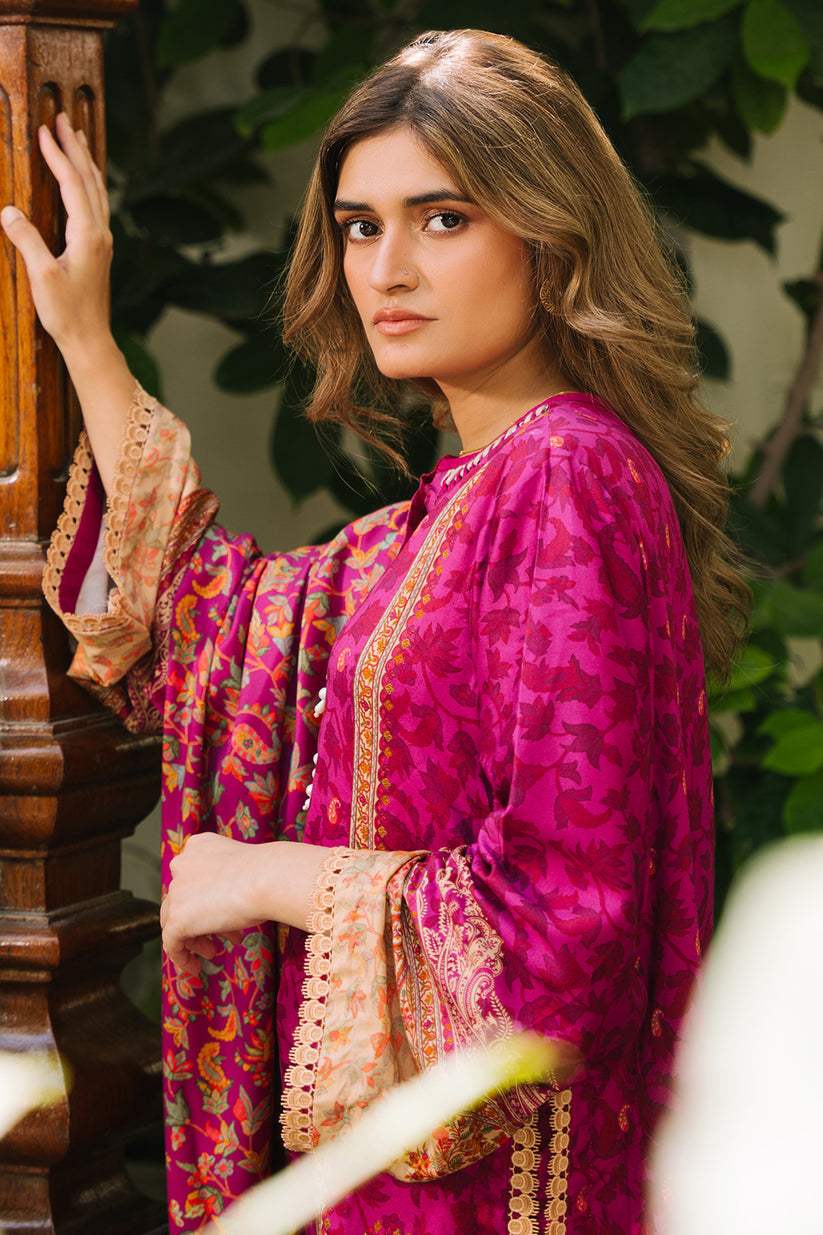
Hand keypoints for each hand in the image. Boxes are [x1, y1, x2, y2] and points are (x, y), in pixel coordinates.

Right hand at [1, 113, 113, 356]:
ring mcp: (102, 242)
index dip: (57, 156)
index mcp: (88, 235)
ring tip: (76, 138)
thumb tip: (8, 211)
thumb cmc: (67, 313)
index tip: (44, 130)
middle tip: (63, 118)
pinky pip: (97, 206)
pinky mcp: (99, 251)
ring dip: (85, 162)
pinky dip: (89, 184)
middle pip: (90, 180)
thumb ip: (26, 242)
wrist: (90, 340)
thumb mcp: (41, 278)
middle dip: (75, 148)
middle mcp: (100, 234)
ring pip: (97, 191)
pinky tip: (84, 182)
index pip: (72, 184)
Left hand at [160, 833, 265, 974]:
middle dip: (202, 920)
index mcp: (198, 846)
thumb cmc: (268, 873)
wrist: (268, 878)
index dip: (209, 899)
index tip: (227, 915)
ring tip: (213, 952)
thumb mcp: (244, 869)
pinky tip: (195, 967)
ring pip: (174, 920)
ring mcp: (177, 890)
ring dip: (194, 938)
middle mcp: (182, 864)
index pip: (193, 877)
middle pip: (182, 899)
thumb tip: (228, 904)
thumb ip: (227, 880)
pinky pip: (171, 942)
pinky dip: (181, 956)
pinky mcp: (177, 917)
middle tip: (223, 936)